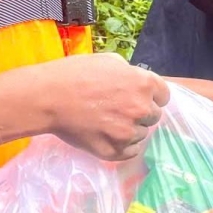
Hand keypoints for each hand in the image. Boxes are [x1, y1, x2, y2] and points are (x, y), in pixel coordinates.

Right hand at [42, 53, 170, 160]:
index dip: (151, 96)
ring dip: (130, 129)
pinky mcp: (115, 151)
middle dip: (141, 113)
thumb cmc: (75, 74)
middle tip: (119, 110)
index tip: (139, 98)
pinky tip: (108, 136)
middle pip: (154, 115)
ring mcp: (129, 132)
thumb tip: (135, 82)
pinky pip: (131, 151)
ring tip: (108, 122)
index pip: (164, 95)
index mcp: (144, 84)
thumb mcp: (109, 61)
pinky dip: (123, 146)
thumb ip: (129, 73)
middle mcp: (142, 108)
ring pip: (141, 134)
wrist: (49, 98)